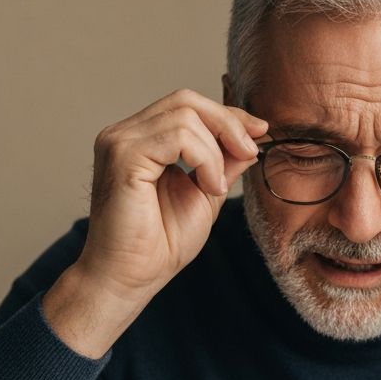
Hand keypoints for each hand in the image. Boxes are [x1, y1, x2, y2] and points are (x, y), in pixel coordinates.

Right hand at [74, 89, 267, 304]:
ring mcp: (120, 142)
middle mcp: (125, 134)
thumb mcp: (206, 194)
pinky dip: (204, 158)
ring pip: (185, 115)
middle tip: (250, 152)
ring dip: (216, 150)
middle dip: (228, 122)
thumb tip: (252, 136)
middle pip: (186, 100)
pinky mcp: (123, 156)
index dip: (228, 115)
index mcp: (141, 140)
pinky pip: (177, 135)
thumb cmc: (159, 245)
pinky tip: (207, 187)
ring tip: (217, 187)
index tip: (261, 132)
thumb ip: (223, 162)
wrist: (130, 279)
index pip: (187, 107)